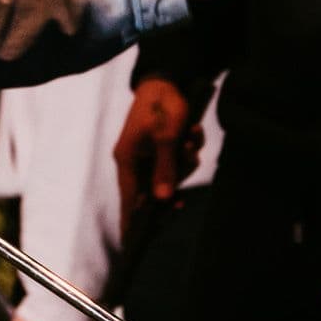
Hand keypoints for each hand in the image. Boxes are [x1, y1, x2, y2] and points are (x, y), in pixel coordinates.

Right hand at [115, 76, 200, 208]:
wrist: (169, 76)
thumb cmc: (163, 104)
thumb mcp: (167, 137)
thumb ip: (165, 169)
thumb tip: (164, 200)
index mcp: (127, 158)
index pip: (128, 198)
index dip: (132, 220)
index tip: (132, 243)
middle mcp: (134, 160)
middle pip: (153, 189)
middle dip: (175, 180)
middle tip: (184, 182)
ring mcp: (148, 154)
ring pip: (169, 174)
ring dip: (185, 162)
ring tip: (190, 140)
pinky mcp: (160, 147)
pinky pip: (175, 161)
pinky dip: (187, 151)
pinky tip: (193, 134)